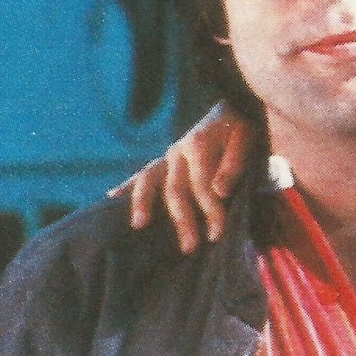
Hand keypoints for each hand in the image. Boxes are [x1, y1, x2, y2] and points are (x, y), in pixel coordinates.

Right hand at [109, 104, 253, 251]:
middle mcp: (177, 152)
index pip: (202, 185)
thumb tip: (219, 192)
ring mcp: (166, 156)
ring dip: (142, 203)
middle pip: (175, 189)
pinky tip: (111, 197)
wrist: (229, 108)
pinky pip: (142, 174)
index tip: (217, 234)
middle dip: (181, 219)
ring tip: (139, 225)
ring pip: (148, 179)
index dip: (210, 211)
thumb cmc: (239, 128)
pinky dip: (126, 185)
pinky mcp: (162, 161)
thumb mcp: (245, 140)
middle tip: (188, 247)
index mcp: (198, 146)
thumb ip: (233, 165)